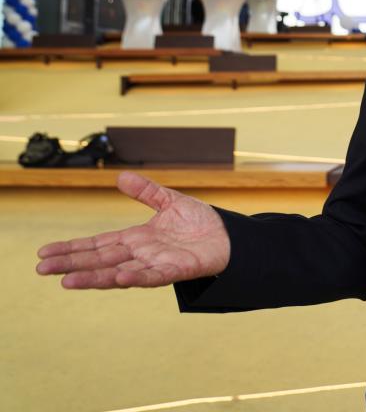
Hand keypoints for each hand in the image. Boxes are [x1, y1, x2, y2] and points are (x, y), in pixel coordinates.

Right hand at [36, 172, 229, 288]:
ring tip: (67, 281)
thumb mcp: (170, 202)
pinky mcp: (177, 270)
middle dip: (71, 264)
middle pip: (100, 260)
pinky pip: (153, 276)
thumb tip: (121, 177)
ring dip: (94, 277)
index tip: (45, 253)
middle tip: (41, 270)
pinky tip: (120, 278)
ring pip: (119, 273)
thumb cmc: (201, 223)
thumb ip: (146, 192)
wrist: (230, 236)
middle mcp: (142, 254)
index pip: (98, 244)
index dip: (72, 248)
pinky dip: (136, 277)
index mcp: (137, 239)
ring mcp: (157, 264)